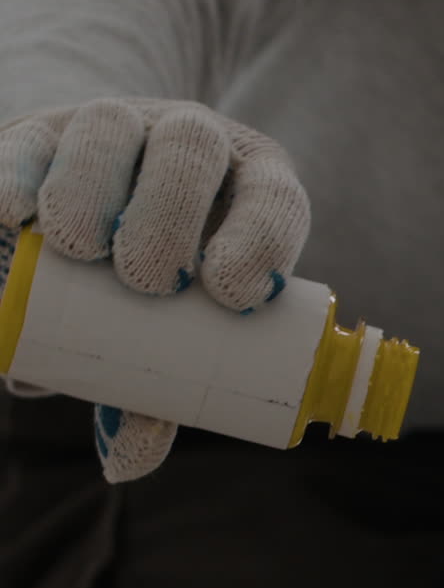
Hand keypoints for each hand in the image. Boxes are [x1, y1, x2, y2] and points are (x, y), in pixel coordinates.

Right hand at [0, 97, 310, 481]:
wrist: (90, 218)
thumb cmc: (152, 290)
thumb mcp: (170, 331)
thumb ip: (155, 386)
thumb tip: (130, 458)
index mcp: (249, 190)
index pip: (274, 199)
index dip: (261, 240)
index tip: (233, 297)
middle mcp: (190, 145)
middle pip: (191, 148)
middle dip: (170, 214)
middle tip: (148, 281)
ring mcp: (117, 128)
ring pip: (110, 128)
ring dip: (95, 186)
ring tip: (78, 250)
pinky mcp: (43, 134)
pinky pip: (31, 142)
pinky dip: (18, 173)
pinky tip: (11, 211)